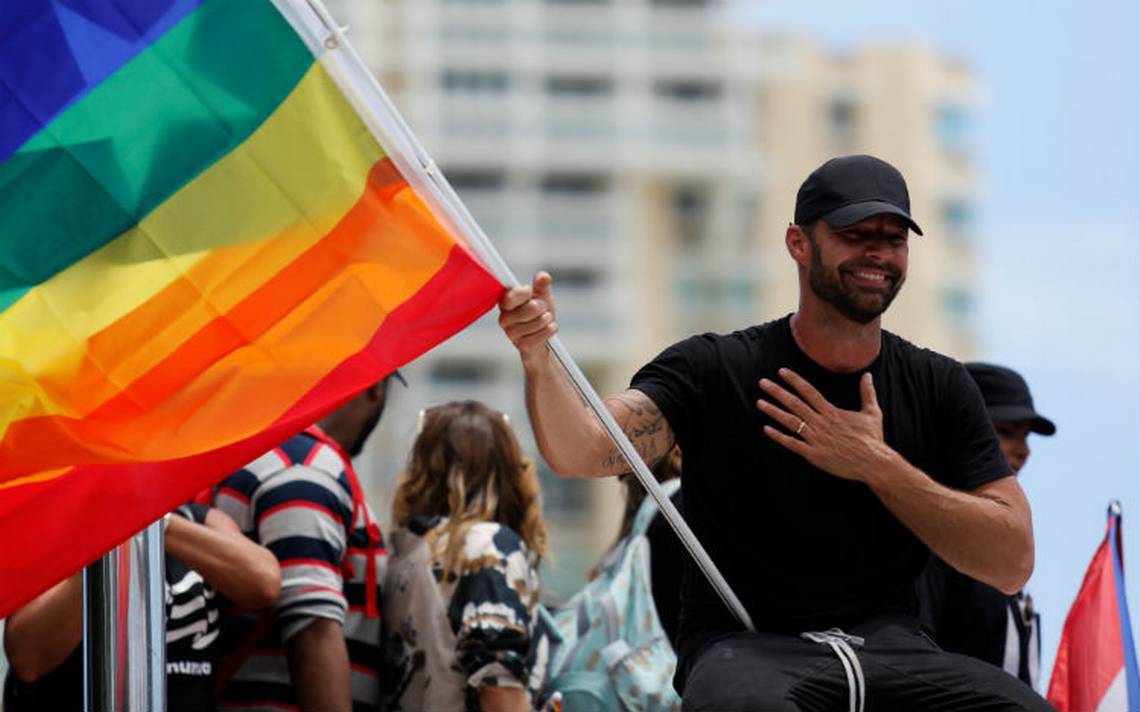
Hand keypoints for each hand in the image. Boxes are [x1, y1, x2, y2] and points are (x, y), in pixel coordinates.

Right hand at [498, 271, 557, 358]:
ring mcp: (511, 333)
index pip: (511, 296)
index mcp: (505, 303)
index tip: (530, 292)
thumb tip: (543, 277)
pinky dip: (549, 331)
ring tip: (545, 320)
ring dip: (547, 320)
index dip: (526, 293)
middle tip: (542, 310)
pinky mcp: (521, 345)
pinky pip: (541, 336)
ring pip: (538, 322)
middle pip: (531, 308)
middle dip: (543, 308)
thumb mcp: (542, 296)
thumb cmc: (539, 314)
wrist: (541, 337)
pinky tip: (548, 329)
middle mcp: (504, 318)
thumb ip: (541, 285)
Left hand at [756, 368, 892, 482]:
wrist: (873, 463)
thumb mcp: (872, 413)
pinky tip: (766, 429)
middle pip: (794, 404)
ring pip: (790, 422)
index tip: (781, 372)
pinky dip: (778, 436)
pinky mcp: (813, 454)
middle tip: (762, 383)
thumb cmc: (872, 439)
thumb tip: (867, 375)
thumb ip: (867, 393)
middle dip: (777, 392)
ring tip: (760, 403)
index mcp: (832, 412)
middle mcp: (821, 423)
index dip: (794, 380)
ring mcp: (816, 439)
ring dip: (773, 411)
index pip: (809, 391)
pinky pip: (792, 443)